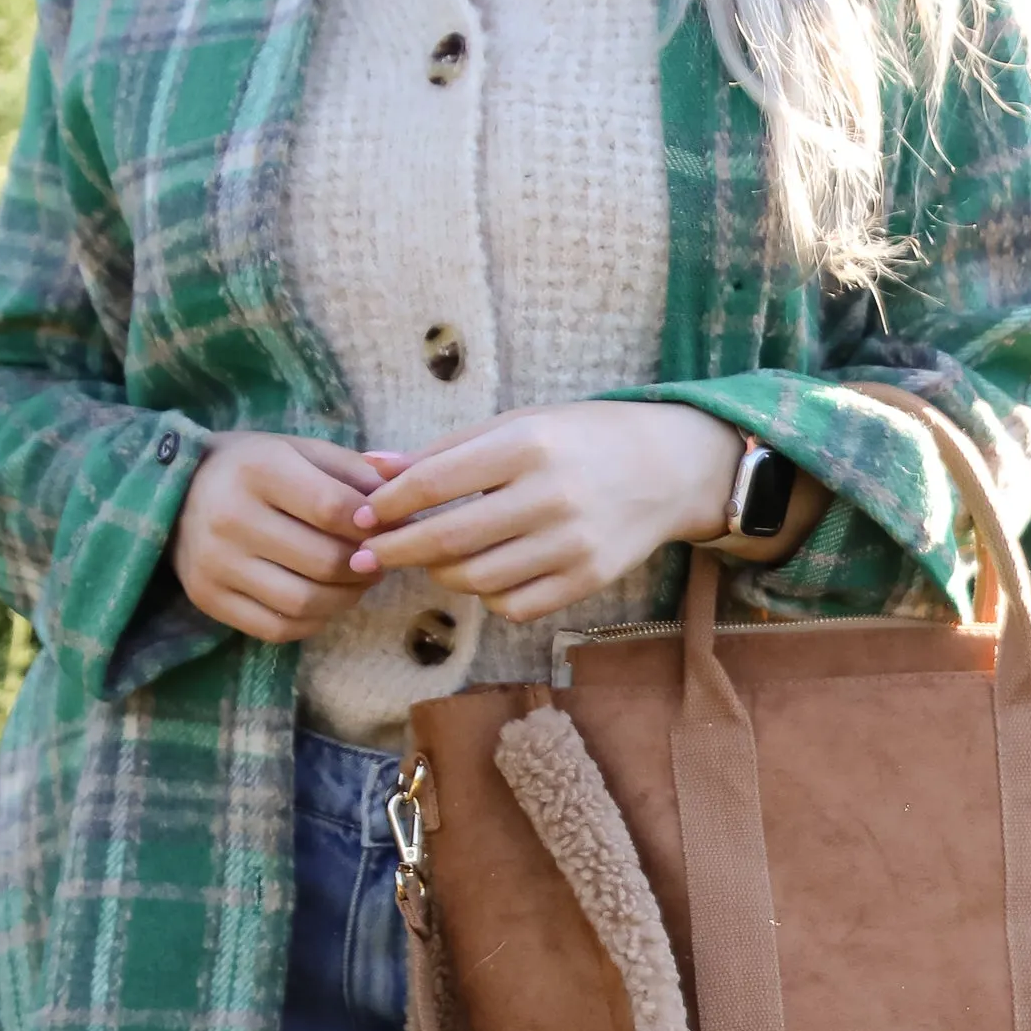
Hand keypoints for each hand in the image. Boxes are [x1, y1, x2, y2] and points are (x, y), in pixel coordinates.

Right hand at [174, 430, 383, 640]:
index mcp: (257, 470)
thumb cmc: (252, 467)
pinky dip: (313, 621)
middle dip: (366, 566)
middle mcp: (230, 518)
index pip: (332, 508)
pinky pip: (277, 627)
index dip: (372, 524)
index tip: (386, 526)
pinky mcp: (208, 598)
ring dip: (345, 598)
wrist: (174, 490)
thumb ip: (353, 469)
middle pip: (324, 561)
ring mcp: (215, 564)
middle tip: (378, 559)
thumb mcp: (298, 451)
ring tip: (355, 581)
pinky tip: (323, 600)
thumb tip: (405, 484)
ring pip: (304, 601)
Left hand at [350, 401, 737, 621]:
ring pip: (476, 580)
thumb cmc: (581, 438)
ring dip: (439, 573)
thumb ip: (446, 450)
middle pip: (447, 539)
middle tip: (368, 554)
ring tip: (430, 559)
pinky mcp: (588, 580)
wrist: (669, 468)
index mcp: (527, 445)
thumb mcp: (518, 425)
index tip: (361, 516)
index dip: (387, 505)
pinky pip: (515, 606)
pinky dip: (487, 596)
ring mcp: (572, 544)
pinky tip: (483, 575)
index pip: (434, 483)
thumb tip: (373, 469)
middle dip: (396, 550)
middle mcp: (549, 496)